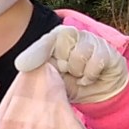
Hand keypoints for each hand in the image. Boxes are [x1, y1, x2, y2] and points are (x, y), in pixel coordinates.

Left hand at [14, 24, 128, 104]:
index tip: (21, 65)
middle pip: (62, 45)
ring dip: (77, 71)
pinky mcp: (107, 51)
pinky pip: (94, 62)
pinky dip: (90, 75)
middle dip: (62, 64)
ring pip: (78, 55)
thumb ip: (41, 71)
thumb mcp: (53, 81)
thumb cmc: (72, 83)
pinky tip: (89, 79)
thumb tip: (23, 67)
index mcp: (55, 40)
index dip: (35, 52)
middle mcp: (73, 35)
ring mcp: (92, 41)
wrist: (100, 93)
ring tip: (78, 76)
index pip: (44, 41)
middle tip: (66, 72)